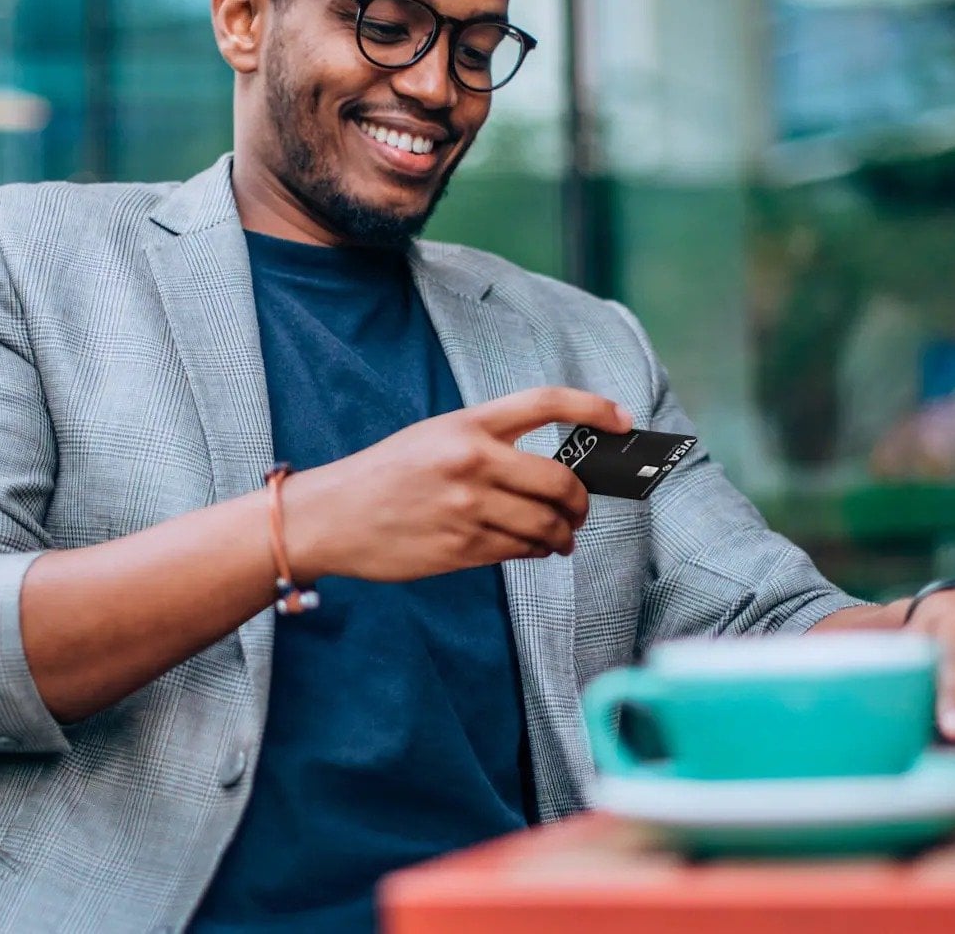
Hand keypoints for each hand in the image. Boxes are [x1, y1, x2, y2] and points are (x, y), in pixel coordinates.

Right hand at [282, 387, 631, 583]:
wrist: (331, 516)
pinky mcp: (461, 548)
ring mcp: (468, 508)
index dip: (593, 408)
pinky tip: (532, 548)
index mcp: (467, 424)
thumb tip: (551, 471)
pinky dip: (536, 551)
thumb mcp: (435, 437)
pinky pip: (520, 551)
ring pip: (545, 524)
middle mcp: (472, 461)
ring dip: (564, 535)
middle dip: (581, 501)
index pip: (545, 403)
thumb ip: (489, 444)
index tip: (623, 420)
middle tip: (581, 510)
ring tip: (562, 538)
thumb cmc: (386, 474)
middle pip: (560, 480)